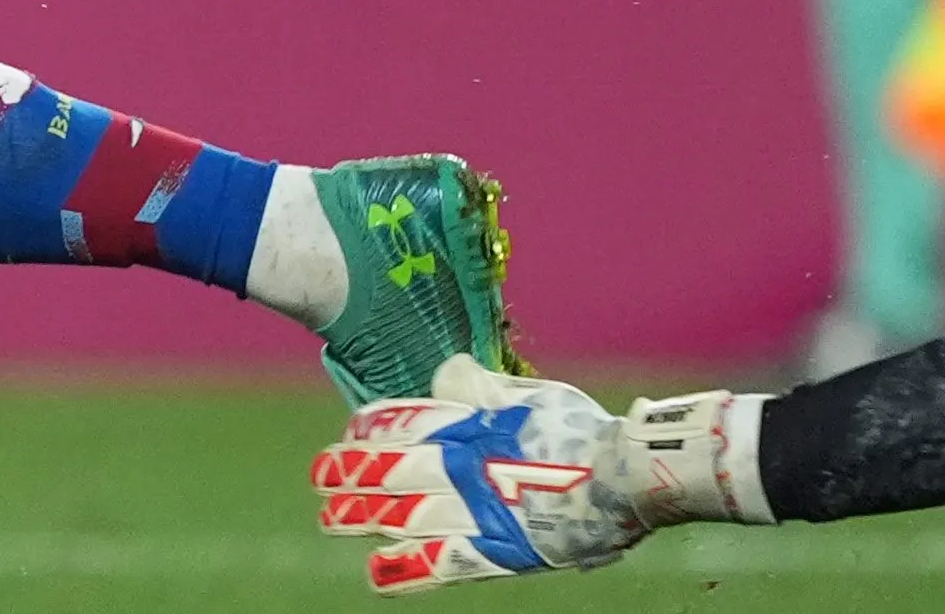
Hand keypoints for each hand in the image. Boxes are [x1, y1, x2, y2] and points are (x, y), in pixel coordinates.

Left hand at [317, 359, 764, 592]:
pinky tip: (376, 574)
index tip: (349, 431)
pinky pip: (440, 564)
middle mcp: (460, 470)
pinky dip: (406, 571)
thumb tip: (443, 370)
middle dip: (350, 472)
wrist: (624, 479)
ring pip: (401, 515)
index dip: (370, 428)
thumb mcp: (527, 393)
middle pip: (389, 469)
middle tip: (320, 475)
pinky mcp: (494, 552)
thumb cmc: (581, 431)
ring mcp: (474, 513)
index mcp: (468, 427)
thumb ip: (478, 385)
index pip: (402, 423)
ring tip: (330, 518)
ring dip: (361, 516)